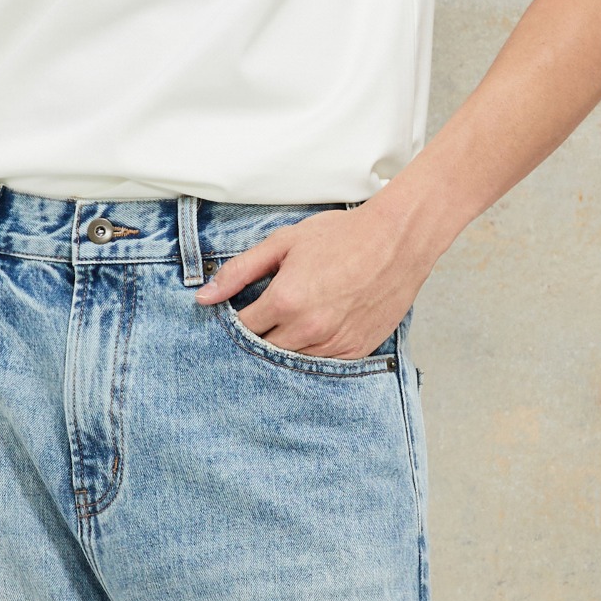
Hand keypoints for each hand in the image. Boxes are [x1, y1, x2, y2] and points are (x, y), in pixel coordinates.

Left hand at [194, 202, 430, 359]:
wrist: (397, 240)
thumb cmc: (341, 236)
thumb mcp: (283, 243)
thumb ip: (239, 271)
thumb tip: (204, 297)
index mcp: (285, 301)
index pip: (242, 328)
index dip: (235, 321)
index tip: (238, 312)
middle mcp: (308, 329)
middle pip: (264, 351)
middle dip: (257, 338)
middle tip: (263, 319)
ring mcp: (333, 344)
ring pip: (292, 361)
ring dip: (285, 347)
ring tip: (292, 322)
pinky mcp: (355, 351)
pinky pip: (322, 364)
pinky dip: (313, 352)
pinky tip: (316, 330)